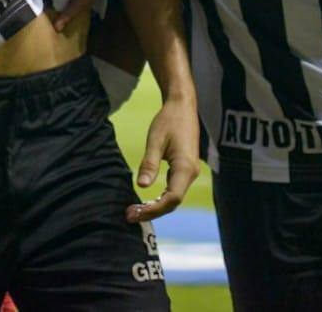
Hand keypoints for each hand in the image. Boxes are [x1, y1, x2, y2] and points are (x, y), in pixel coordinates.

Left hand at [128, 93, 198, 222]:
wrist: (183, 106)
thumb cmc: (169, 120)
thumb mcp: (155, 140)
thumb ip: (149, 163)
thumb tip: (142, 186)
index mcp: (185, 167)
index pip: (172, 198)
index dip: (154, 209)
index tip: (135, 212)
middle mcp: (191, 173)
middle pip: (173, 202)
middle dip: (152, 211)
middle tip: (129, 215)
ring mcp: (190, 173)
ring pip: (174, 198)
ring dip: (156, 207)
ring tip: (135, 211)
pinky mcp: (185, 170)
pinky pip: (174, 190)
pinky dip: (161, 199)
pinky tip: (147, 202)